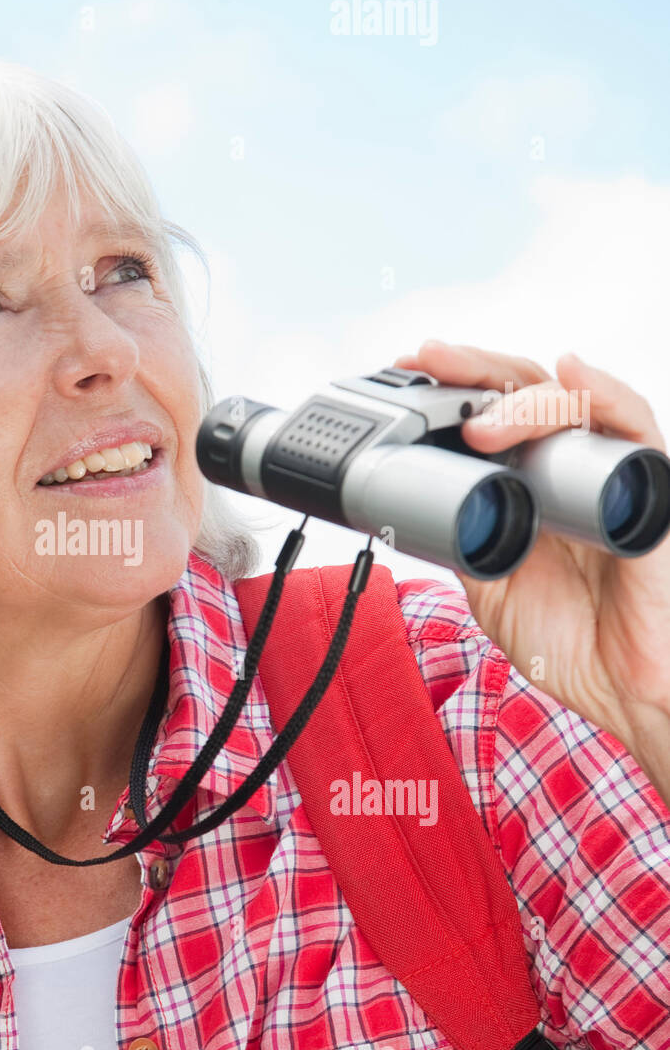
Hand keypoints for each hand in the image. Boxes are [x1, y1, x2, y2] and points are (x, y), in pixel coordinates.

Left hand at [391, 339, 669, 762]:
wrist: (625, 691)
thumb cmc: (571, 638)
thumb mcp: (489, 581)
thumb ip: (461, 532)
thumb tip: (410, 494)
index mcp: (530, 481)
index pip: (492, 412)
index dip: (451, 387)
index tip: (405, 368)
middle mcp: (571, 465)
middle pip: (524, 392)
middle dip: (472, 369)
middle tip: (426, 358)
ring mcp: (612, 471)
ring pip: (570, 403)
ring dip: (520, 398)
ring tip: (479, 419)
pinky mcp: (652, 490)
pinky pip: (635, 428)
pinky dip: (603, 395)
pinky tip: (572, 373)